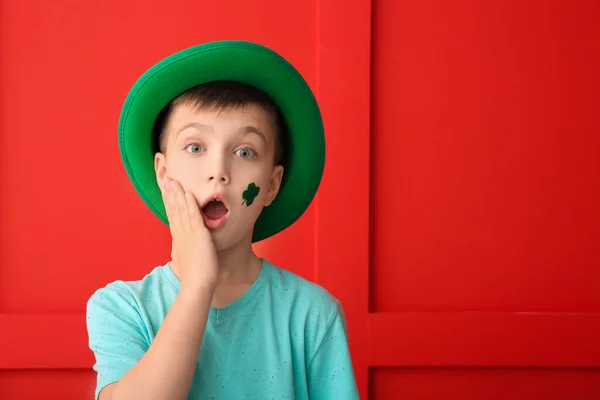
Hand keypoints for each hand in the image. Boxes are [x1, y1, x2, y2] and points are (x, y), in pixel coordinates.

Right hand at [160, 177, 218, 291]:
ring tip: (174, 180)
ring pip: (182, 210)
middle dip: (170, 192)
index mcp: (178, 237)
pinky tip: (188, 194)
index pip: (172, 214)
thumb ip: (180, 253)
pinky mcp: (199, 236)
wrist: (197, 286)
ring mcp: (189, 234)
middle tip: (165, 177)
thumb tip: (176, 254)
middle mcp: (181, 233)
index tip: (166, 188)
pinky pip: (194, 217)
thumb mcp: (184, 260)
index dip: (169, 200)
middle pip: (174, 208)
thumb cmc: (193, 276)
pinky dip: (191, 205)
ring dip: (178, 194)